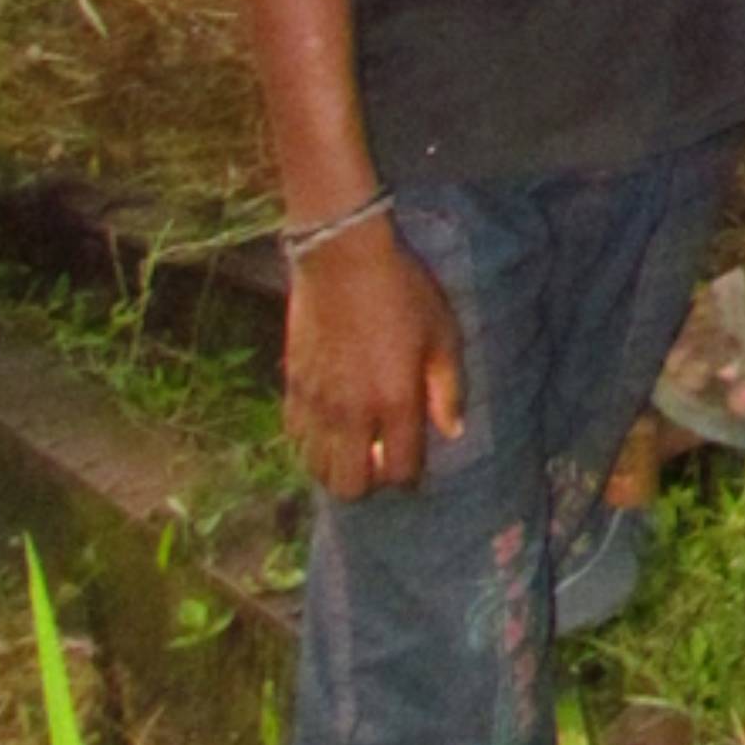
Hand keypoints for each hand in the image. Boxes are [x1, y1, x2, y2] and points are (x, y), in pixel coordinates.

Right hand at [285, 217, 463, 498]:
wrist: (342, 258)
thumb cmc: (402, 291)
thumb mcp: (442, 333)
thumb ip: (448, 388)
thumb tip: (452, 432)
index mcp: (395, 402)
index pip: (401, 471)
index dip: (410, 476)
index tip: (414, 463)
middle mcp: (351, 414)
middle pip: (351, 486)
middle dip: (370, 482)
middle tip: (382, 458)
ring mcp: (317, 404)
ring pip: (317, 469)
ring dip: (337, 467)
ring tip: (354, 446)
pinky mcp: (292, 388)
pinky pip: (295, 440)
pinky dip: (311, 444)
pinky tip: (328, 426)